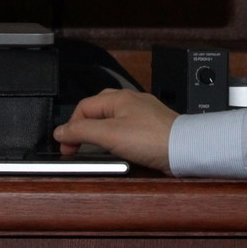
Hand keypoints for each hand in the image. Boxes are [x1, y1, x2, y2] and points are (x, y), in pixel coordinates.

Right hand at [53, 88, 176, 171]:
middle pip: (97, 110)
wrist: (185, 149)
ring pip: (112, 119)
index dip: (71, 127)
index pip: (83, 107)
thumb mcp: (109, 135)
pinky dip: (116, 138)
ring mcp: (143, 113)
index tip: (67, 146)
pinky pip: (127, 129)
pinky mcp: (151, 128)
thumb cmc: (153, 139)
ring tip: (95, 148)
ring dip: (100, 133)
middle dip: (84, 127)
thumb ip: (82, 132)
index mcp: (118, 98)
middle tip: (77, 145)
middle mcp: (131, 101)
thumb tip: (61, 131)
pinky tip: (117, 149)